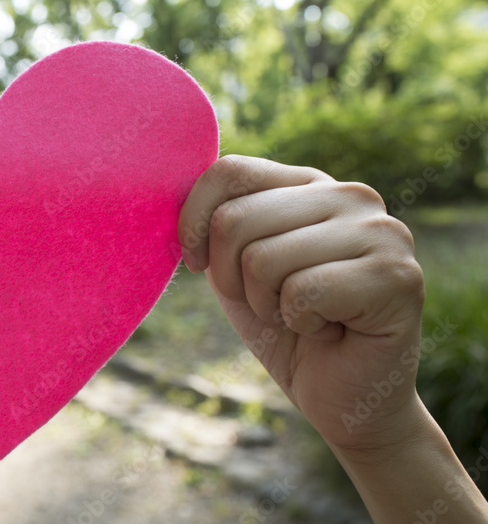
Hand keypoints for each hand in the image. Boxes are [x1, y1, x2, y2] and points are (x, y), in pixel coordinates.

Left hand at [177, 155, 424, 453]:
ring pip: (262, 259)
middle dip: (231, 279)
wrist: (343, 400)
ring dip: (268, 305)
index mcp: (311, 184)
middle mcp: (352, 196)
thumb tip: (173, 186)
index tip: (198, 264)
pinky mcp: (398, 278)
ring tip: (304, 317)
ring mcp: (383, 233)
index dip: (194, 223)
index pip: (229, 172)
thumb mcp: (235, 266)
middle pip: (235, 220)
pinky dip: (300, 324)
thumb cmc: (285, 331)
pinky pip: (302, 292)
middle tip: (271, 305)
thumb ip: (216, 222)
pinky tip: (331, 330)